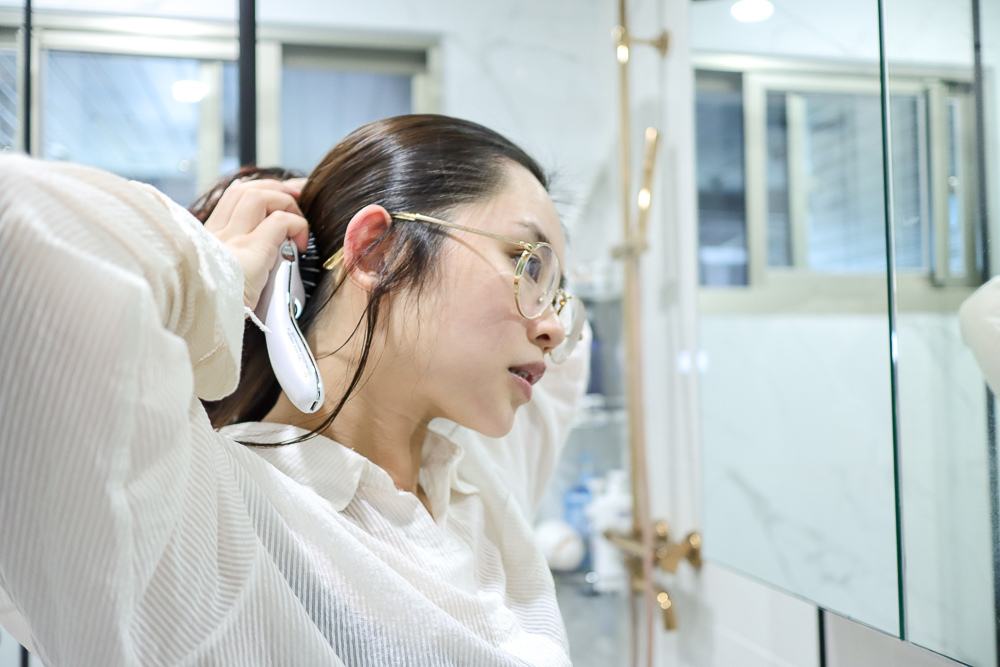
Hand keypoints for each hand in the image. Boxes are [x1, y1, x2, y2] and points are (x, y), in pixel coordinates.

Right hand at [203, 178, 309, 309]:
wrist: (203, 327)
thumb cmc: (214, 314)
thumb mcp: (217, 285)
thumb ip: (232, 269)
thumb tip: (262, 260)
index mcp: (206, 242)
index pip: (229, 200)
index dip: (254, 191)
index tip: (275, 195)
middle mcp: (215, 235)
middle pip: (243, 190)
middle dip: (274, 187)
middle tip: (296, 196)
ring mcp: (232, 241)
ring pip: (259, 196)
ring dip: (285, 202)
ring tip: (299, 224)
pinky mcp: (252, 251)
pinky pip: (280, 222)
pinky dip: (296, 225)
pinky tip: (300, 244)